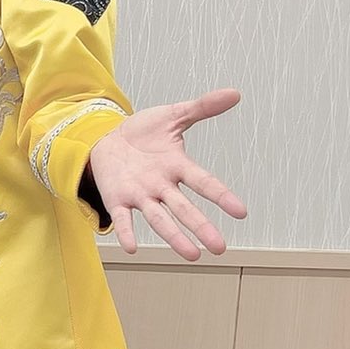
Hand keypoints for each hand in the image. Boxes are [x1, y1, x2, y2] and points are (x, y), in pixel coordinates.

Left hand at [87, 89, 247, 259]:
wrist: (108, 138)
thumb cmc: (144, 132)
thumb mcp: (173, 115)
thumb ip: (202, 107)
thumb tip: (234, 93)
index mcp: (177, 166)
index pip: (203, 182)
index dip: (221, 195)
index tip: (241, 212)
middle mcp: (162, 185)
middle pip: (184, 208)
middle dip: (201, 227)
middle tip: (220, 248)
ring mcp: (140, 194)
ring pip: (159, 218)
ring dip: (174, 236)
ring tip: (192, 255)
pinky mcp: (118, 199)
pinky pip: (123, 218)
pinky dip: (127, 232)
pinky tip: (132, 248)